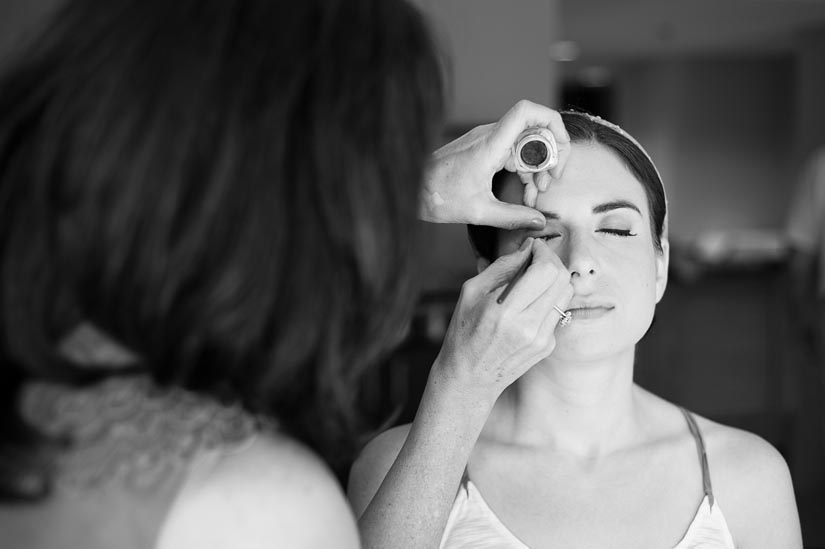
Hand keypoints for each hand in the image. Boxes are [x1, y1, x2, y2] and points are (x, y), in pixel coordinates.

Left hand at [420, 100, 570, 228]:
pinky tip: (523, 192)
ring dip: (536, 167)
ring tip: (535, 195)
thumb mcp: (480, 212)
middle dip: (549, 156)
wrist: (408, 189)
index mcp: (490, 144)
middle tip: (549, 184)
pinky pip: (511, 151)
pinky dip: (522, 169)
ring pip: (524, 143)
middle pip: (534, 129)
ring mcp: (485, 140)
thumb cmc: (437, 197)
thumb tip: (539, 222)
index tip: (561, 151)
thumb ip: (513, 217)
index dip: (552, 123)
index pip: (528, 112)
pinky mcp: (482, 148)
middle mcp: (489, 135)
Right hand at [433, 238, 573, 402]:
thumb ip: (502, 267)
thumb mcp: (471, 293)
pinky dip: (548, 299)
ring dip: (554, 279)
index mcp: (505, 313)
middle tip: (536, 258)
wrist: (469, 378)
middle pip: (562, 279)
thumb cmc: (464, 332)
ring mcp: (542, 340)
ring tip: (534, 278)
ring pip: (566, 294)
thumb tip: (527, 247)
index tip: (533, 247)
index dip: (543, 251)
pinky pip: (558, 311)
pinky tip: (530, 302)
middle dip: (552, 261)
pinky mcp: (548, 346)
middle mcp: (529, 328)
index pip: (544, 271)